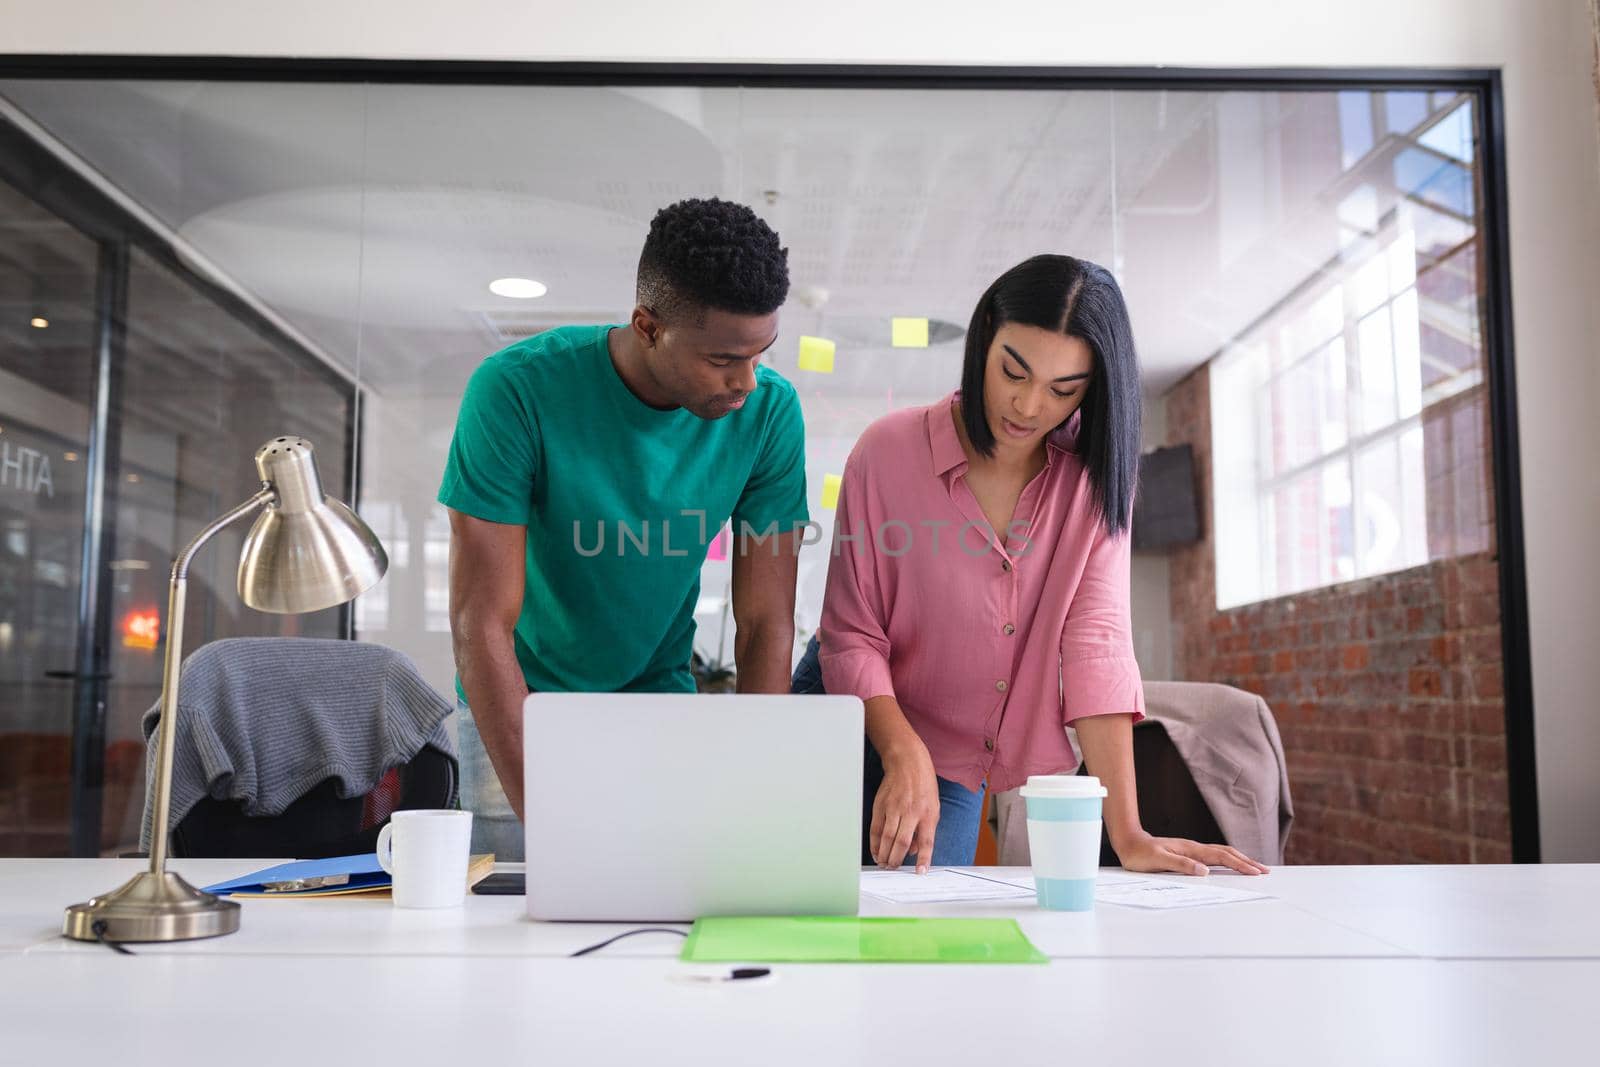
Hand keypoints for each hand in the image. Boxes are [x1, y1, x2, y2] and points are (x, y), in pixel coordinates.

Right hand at [869, 743, 940, 872]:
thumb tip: (915, 852)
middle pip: (902, 842)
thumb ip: (925, 830)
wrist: (907, 763)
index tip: (920, 873)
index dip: (923, 859)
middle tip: (893, 868)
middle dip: (896, 859)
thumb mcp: (934, 808)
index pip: (927, 841)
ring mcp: (894, 808)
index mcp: (928, 813)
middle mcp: (911, 812)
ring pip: (887, 837)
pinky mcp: (881, 805)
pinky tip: (876, 851)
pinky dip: (875, 842)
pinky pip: (876, 828)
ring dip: (884, 854)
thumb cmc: (923, 787)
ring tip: (884, 864)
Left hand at [1114, 831, 1269, 875]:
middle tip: (1264, 871)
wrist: (1129, 842)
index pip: (1221, 857)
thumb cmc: (1140, 854)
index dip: (1240, 864)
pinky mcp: (1188, 853)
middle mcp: (1194, 848)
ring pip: (1221, 853)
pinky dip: (1227, 859)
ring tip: (1254, 867)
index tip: (1256, 872)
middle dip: (1247, 861)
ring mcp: (1192, 850)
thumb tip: (1204, 872)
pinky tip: (1230, 864)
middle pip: (1227, 853)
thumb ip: (1181, 865)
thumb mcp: (1159, 861)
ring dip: (1240, 859)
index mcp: (1191, 850)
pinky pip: (1213, 856)